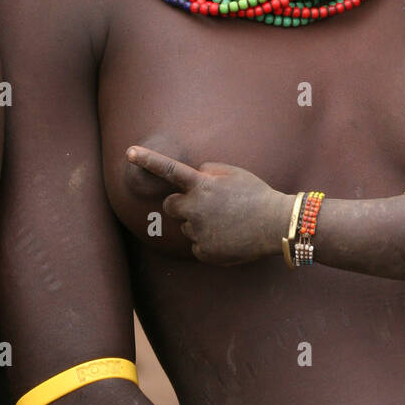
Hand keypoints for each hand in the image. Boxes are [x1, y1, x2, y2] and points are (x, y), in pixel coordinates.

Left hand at [125, 147, 292, 265]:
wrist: (275, 224)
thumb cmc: (256, 194)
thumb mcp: (233, 173)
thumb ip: (208, 172)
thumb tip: (194, 176)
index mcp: (201, 185)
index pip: (168, 169)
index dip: (147, 160)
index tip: (129, 152)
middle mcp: (194, 208)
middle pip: (170, 205)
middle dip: (180, 204)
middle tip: (202, 205)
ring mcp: (197, 232)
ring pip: (186, 226)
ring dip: (198, 223)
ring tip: (226, 221)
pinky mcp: (203, 252)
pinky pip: (196, 245)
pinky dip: (208, 242)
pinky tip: (228, 237)